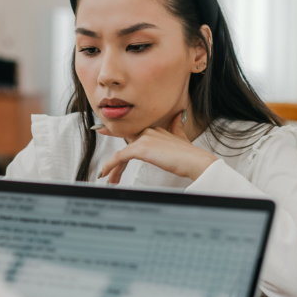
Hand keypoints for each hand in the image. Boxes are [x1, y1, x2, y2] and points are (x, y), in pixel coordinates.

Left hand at [99, 112, 216, 184]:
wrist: (195, 161)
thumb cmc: (189, 155)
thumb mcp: (181, 137)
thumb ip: (176, 127)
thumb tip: (179, 116)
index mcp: (154, 129)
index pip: (131, 133)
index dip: (115, 132)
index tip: (101, 130)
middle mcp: (147, 130)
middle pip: (125, 146)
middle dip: (115, 161)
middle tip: (107, 173)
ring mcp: (144, 138)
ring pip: (121, 153)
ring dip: (114, 168)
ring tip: (112, 180)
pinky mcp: (141, 148)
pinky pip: (119, 156)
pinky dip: (110, 165)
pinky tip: (106, 173)